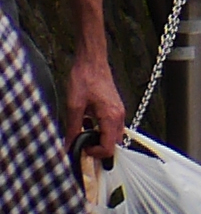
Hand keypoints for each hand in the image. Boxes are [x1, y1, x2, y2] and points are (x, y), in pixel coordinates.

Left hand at [66, 46, 128, 167]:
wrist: (92, 60)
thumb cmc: (84, 79)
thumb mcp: (74, 106)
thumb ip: (72, 129)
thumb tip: (67, 147)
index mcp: (111, 117)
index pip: (109, 148)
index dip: (94, 154)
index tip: (81, 148)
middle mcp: (119, 116)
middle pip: (113, 144)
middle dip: (98, 148)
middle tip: (82, 143)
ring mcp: (119, 111)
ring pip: (113, 136)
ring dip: (99, 139)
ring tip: (83, 132)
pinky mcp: (115, 108)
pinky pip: (111, 126)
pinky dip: (101, 130)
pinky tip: (87, 122)